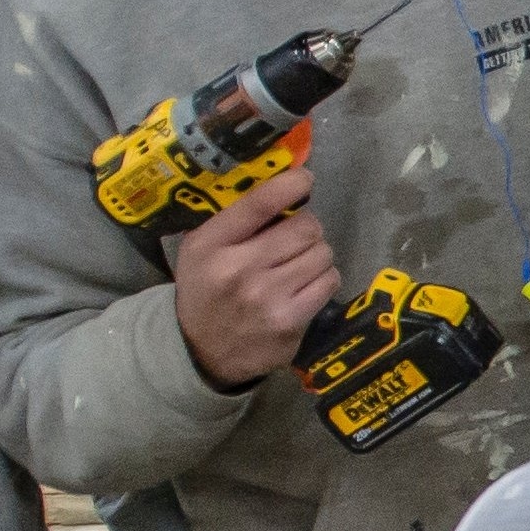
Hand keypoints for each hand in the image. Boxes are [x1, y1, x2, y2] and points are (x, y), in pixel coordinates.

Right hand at [169, 165, 342, 389]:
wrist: (200, 351)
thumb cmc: (206, 289)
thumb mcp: (201, 249)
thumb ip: (233, 218)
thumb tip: (280, 181)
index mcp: (211, 244)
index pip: (260, 202)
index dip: (292, 184)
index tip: (304, 180)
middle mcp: (239, 269)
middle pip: (305, 228)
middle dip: (307, 227)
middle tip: (297, 236)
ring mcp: (267, 298)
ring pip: (322, 253)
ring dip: (316, 254)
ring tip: (298, 263)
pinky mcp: (290, 321)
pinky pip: (329, 281)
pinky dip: (323, 278)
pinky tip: (305, 284)